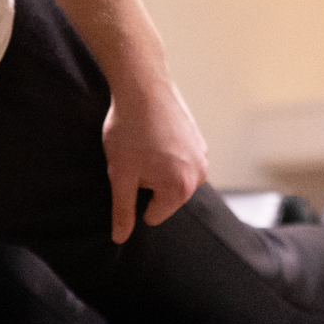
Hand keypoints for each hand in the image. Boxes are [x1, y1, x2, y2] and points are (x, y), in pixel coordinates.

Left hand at [100, 78, 209, 243]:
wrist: (143, 85)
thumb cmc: (129, 130)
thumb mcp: (119, 174)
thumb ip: (122, 210)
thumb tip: (120, 238)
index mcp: (180, 189)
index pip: (152, 215)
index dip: (134, 195)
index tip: (129, 171)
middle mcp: (200, 176)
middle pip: (165, 197)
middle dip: (148, 182)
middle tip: (135, 156)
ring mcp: (203, 156)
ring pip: (172, 178)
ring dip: (157, 167)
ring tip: (144, 143)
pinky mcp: (200, 140)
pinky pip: (179, 160)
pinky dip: (166, 153)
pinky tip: (154, 134)